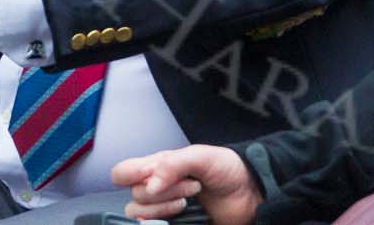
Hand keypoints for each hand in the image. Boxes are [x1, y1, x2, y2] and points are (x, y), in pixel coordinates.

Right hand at [112, 145, 263, 223]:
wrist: (250, 194)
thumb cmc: (228, 169)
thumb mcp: (203, 156)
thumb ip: (174, 165)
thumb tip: (150, 184)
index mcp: (158, 167)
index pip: (123, 172)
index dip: (130, 175)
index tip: (151, 176)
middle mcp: (156, 189)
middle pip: (134, 195)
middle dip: (163, 191)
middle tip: (191, 186)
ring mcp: (163, 211)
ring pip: (140, 214)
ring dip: (164, 207)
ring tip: (190, 201)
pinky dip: (163, 223)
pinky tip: (184, 215)